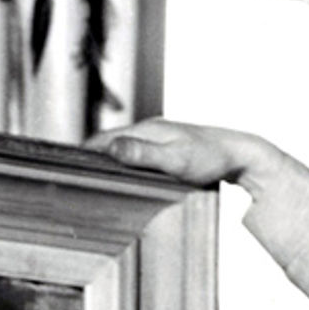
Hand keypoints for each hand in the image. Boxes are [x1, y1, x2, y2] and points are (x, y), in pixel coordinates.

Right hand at [85, 118, 280, 187]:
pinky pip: (140, 155)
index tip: (67, 168)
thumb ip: (143, 154)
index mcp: (147, 129)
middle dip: (93, 158)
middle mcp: (152, 130)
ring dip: (110, 161)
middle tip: (74, 178)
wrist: (241, 155)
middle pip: (112, 143)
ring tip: (94, 180)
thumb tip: (112, 148)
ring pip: (126, 149)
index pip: (104, 139)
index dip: (85, 153)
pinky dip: (128, 164)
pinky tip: (127, 178)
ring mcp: (161, 138)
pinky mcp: (170, 148)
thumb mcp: (175, 159)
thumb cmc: (211, 158)